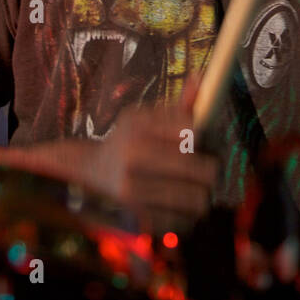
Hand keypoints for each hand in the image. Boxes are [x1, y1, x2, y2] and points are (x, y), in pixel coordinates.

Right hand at [84, 103, 217, 234]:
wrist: (90, 172)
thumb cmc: (126, 140)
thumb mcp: (144, 117)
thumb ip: (177, 106)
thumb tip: (200, 77)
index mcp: (138, 132)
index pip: (193, 132)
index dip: (202, 136)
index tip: (196, 139)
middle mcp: (133, 162)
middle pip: (203, 169)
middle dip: (209, 168)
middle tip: (204, 168)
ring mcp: (135, 194)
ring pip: (198, 200)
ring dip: (201, 194)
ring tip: (193, 187)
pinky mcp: (139, 219)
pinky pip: (185, 222)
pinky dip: (187, 214)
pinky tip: (177, 204)